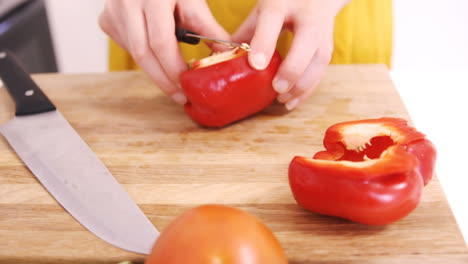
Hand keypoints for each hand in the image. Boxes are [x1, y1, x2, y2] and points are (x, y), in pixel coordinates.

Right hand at [99, 0, 229, 103]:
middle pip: (142, 54)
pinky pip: (127, 48)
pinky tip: (157, 54)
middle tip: (180, 96)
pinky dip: (145, 56)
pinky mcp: (106, 20)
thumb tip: (226, 57)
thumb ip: (209, 29)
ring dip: (155, 69)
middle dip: (163, 80)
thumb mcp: (193, 1)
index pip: (161, 42)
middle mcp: (127, 3)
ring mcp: (112, 11)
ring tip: (173, 78)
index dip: (173, 68)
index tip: (187, 86)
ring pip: (134, 54)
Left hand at [233, 0, 349, 109]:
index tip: (256, 65)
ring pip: (320, 58)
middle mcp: (306, 15)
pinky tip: (294, 101)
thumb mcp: (261, 11)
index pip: (273, 20)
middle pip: (307, 40)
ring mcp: (322, 29)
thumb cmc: (283, 5)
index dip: (265, 42)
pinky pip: (323, 68)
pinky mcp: (329, 44)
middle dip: (293, 67)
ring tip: (283, 100)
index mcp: (281, 4)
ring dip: (303, 84)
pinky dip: (309, 88)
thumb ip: (245, 34)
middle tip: (276, 89)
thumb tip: (221, 58)